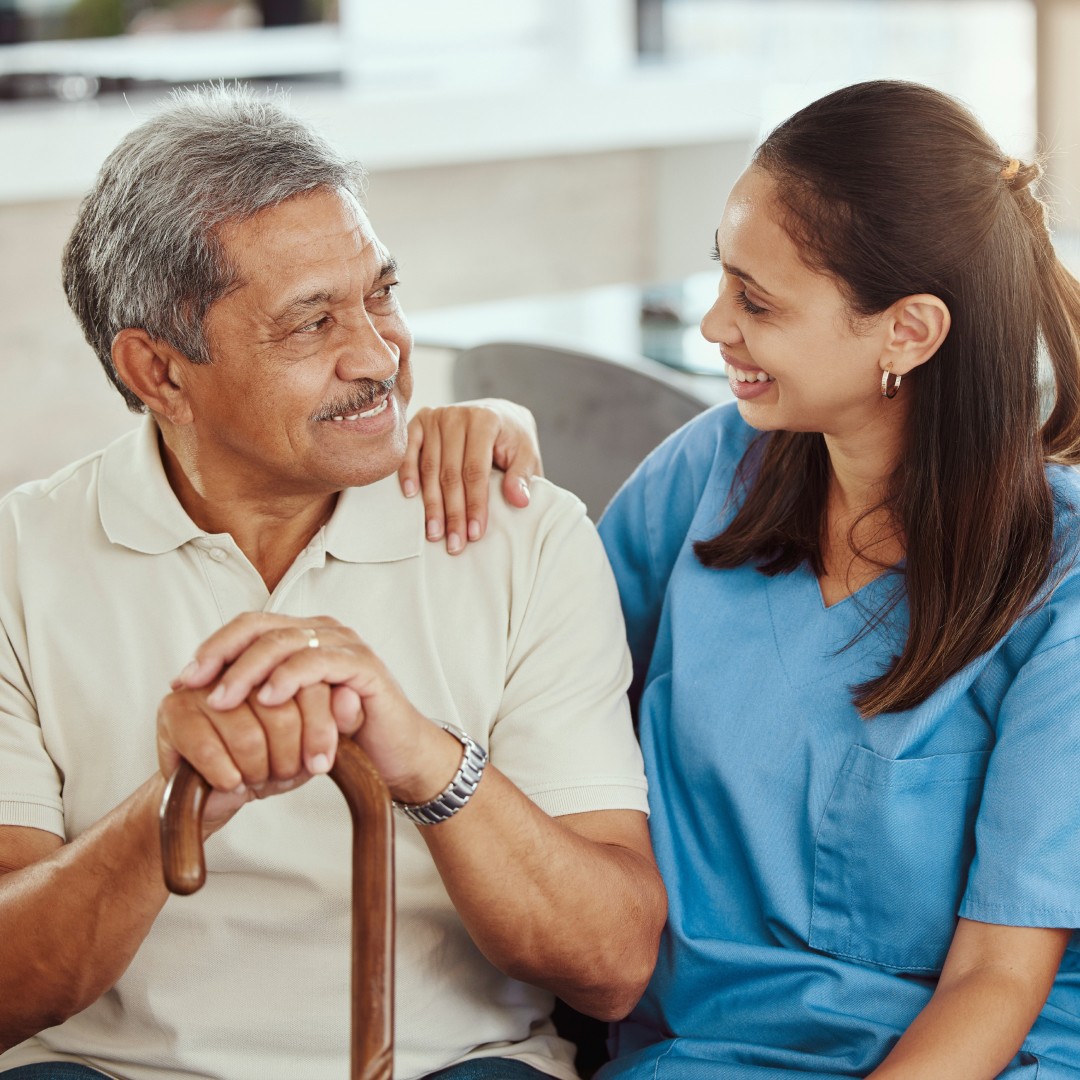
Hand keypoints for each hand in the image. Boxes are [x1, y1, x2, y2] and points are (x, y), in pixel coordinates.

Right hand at [156, 680, 339, 834]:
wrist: (219, 791)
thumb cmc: (272, 759)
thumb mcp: (314, 741)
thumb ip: (339, 718)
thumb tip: (350, 697)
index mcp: (277, 658)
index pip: (307, 679)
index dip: (318, 725)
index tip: (321, 762)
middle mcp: (239, 662)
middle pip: (279, 707)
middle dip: (288, 753)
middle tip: (287, 774)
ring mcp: (204, 683)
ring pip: (247, 732)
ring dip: (258, 768)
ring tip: (259, 778)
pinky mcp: (172, 710)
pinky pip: (209, 748)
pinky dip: (228, 775)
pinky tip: (234, 783)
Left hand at [171, 613, 461, 803]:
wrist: (395, 756)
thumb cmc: (343, 737)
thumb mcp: (291, 715)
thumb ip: (259, 696)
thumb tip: (200, 696)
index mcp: (303, 637)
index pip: (250, 626)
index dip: (213, 648)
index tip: (183, 681)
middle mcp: (323, 632)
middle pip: (262, 628)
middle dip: (222, 657)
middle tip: (196, 688)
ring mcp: (346, 646)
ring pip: (286, 642)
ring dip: (248, 671)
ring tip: (223, 700)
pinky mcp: (364, 667)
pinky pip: (319, 663)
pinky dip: (289, 678)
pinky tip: (267, 699)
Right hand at [398, 399, 542, 554]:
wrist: (498, 414)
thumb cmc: (512, 440)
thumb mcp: (526, 454)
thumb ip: (522, 476)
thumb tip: (520, 501)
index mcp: (486, 421)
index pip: (476, 470)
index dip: (475, 504)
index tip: (474, 534)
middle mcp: (457, 416)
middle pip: (450, 473)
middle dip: (452, 513)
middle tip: (454, 544)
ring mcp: (436, 417)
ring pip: (429, 468)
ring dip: (431, 504)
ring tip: (434, 533)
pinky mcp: (420, 422)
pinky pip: (409, 451)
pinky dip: (408, 473)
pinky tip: (411, 496)